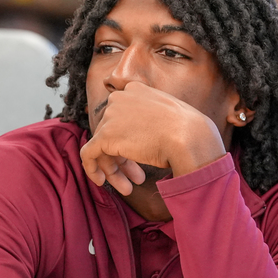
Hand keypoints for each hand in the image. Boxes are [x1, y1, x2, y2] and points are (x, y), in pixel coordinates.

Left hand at [82, 81, 224, 194]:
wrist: (188, 136)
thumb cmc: (188, 130)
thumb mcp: (170, 114)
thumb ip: (154, 118)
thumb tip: (149, 135)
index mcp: (135, 90)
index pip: (122, 116)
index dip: (129, 140)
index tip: (140, 158)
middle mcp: (119, 98)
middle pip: (111, 132)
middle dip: (123, 159)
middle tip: (136, 177)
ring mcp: (110, 116)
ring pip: (102, 146)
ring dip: (114, 169)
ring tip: (126, 188)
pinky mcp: (104, 135)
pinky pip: (89, 153)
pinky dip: (92, 168)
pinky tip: (100, 181)